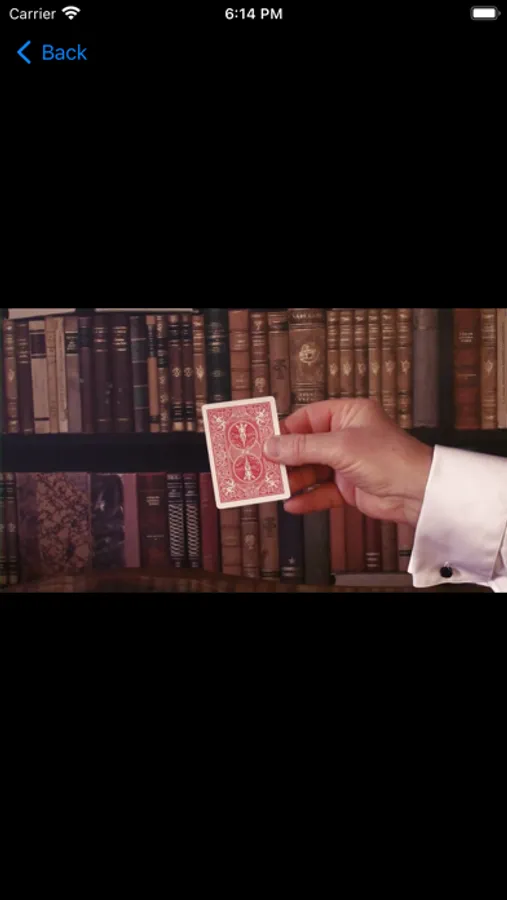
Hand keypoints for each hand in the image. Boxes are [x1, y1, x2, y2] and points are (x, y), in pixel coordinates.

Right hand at [263, 399, 432, 527]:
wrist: (418, 494)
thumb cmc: (391, 459)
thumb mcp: (340, 447)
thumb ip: (303, 447)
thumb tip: (272, 445)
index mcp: (348, 415)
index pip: (307, 418)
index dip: (285, 431)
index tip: (263, 442)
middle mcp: (347, 436)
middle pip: (305, 446)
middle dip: (285, 458)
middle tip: (262, 467)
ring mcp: (347, 463)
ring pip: (311, 470)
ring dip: (294, 480)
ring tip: (275, 487)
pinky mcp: (349, 487)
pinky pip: (321, 492)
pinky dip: (307, 498)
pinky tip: (293, 504)